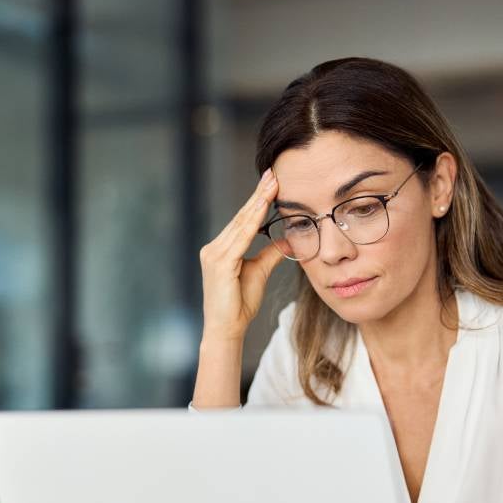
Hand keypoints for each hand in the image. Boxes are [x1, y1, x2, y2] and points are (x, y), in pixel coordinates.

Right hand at [198, 169, 285, 342]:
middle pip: (241, 217)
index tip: (271, 182)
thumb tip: (288, 239)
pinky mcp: (220, 262)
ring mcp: (214, 254)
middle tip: (272, 173)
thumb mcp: (259, 272)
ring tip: (272, 184)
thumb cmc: (239, 305)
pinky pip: (240, 237)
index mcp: (221, 250)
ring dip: (257, 202)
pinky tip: (263, 207)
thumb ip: (270, 254)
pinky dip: (252, 220)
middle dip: (258, 194)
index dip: (257, 200)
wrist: (226, 329)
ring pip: (240, 223)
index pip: (242, 220)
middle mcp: (213, 248)